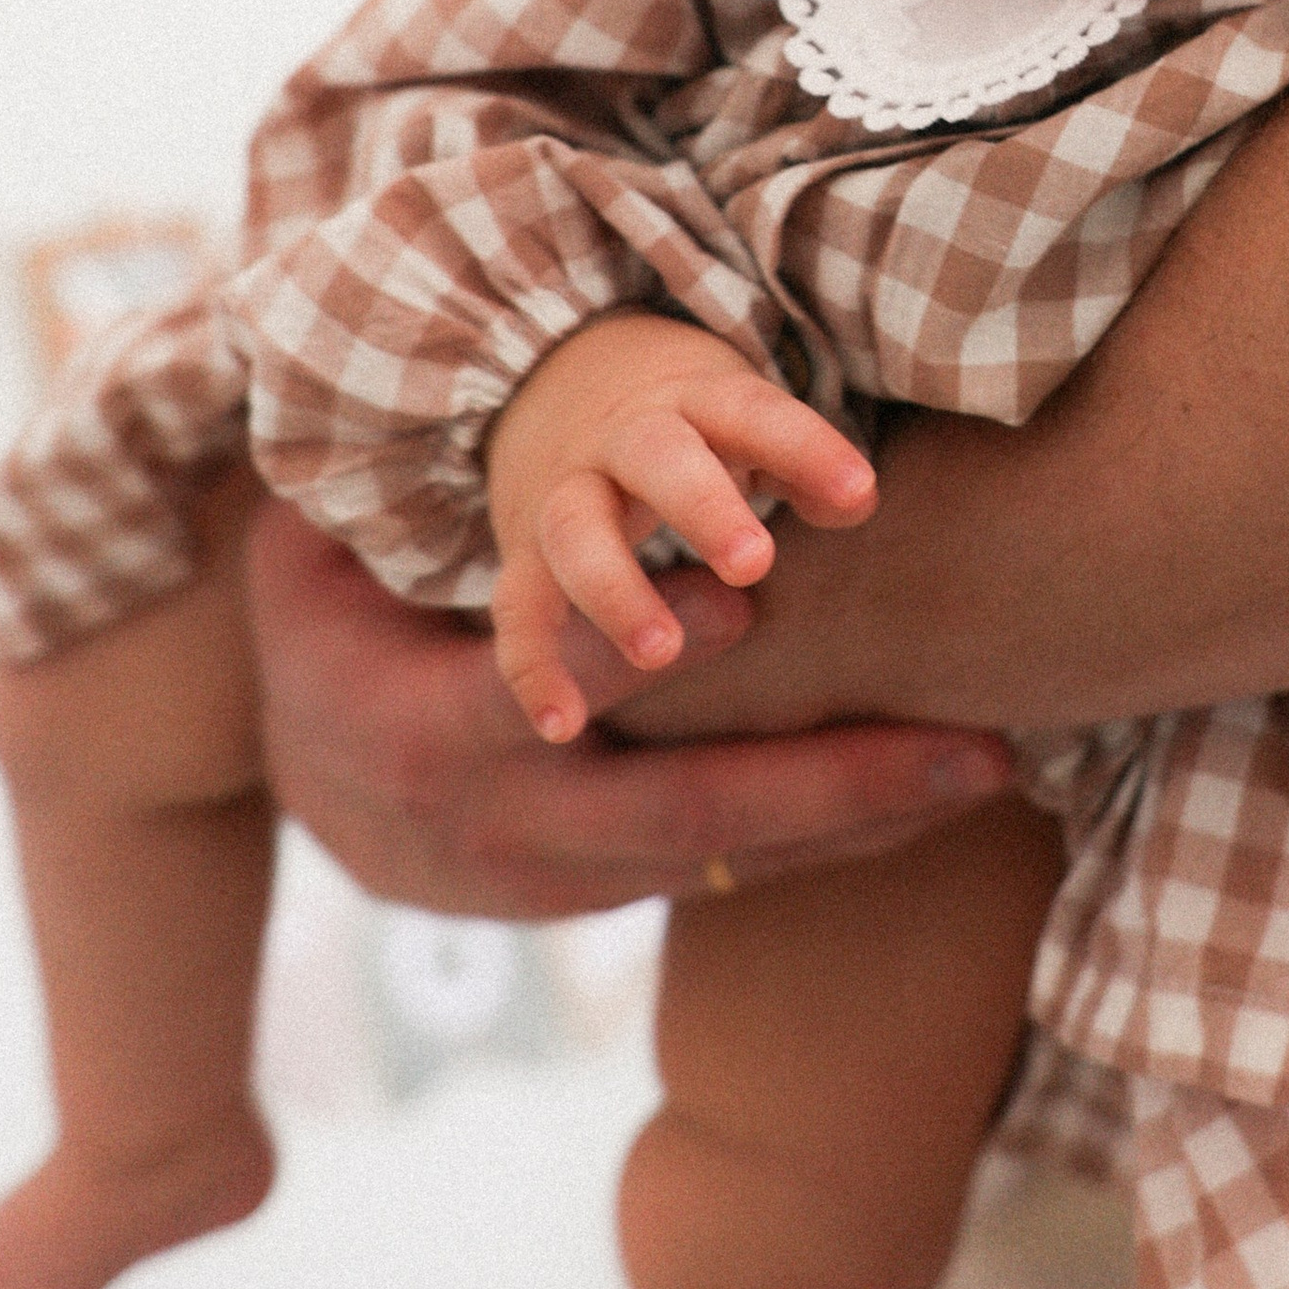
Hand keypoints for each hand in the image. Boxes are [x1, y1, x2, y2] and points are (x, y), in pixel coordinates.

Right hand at [244, 496, 1007, 921]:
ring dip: (863, 819)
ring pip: (731, 856)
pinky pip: (736, 870)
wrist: (304, 796)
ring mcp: (566, 881)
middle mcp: (510, 831)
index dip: (634, 651)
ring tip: (984, 768)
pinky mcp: (609, 894)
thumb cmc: (324, 633)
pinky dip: (833, 841)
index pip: (541, 696)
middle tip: (965, 746)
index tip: (741, 598)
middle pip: (684, 812)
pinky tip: (930, 802)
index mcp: (428, 738)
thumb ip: (375, 513)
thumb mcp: (315, 569)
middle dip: (831, 782)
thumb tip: (365, 394)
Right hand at [485, 314, 878, 744]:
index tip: (858, 491)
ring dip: (615, 589)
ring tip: (661, 651)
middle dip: (702, 506)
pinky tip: (565, 724)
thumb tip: (854, 505)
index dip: (806, 447)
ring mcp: (567, 492)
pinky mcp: (524, 552)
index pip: (753, 411)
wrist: (550, 380)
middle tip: (754, 562)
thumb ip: (801, 463)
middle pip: (657, 457)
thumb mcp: (743, 426)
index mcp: (696, 401)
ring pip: (575, 530)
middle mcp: (625, 439)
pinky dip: (533, 664)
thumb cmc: (689, 428)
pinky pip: (519, 607)